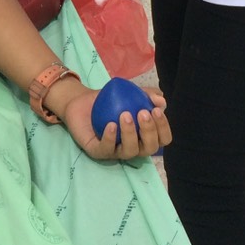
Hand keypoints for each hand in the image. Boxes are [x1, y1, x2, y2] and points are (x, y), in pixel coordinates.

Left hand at [53, 83, 169, 161]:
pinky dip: (110, 138)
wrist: (82, 101)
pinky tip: (111, 125)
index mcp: (144, 136)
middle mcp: (133, 146)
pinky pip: (106, 149)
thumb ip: (147, 95)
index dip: (163, 128)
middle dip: (149, 131)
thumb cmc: (109, 100)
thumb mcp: (130, 92)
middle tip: (142, 112)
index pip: (162, 139)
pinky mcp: (98, 151)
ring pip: (130, 151)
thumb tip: (161, 100)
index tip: (156, 110)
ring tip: (125, 115)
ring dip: (130, 133)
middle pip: (149, 148)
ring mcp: (116, 151)